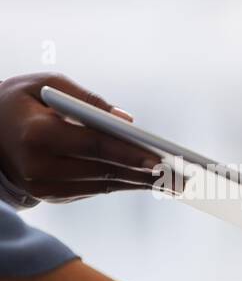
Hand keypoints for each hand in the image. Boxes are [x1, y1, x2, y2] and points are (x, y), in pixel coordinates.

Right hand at [0, 73, 162, 201]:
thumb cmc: (18, 101)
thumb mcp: (45, 85)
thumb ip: (88, 100)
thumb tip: (127, 122)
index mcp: (37, 135)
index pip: (93, 146)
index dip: (129, 153)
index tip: (161, 159)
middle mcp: (40, 166)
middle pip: (104, 170)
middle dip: (147, 173)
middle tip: (184, 177)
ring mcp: (45, 186)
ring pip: (104, 184)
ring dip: (142, 183)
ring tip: (177, 183)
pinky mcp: (52, 195)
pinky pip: (96, 189)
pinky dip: (124, 183)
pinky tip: (150, 181)